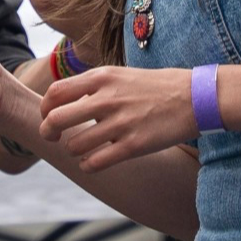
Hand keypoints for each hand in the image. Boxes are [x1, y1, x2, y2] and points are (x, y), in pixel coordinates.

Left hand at [39, 67, 196, 171]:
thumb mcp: (120, 74)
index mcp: (101, 77)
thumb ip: (92, 86)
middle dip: (49, 133)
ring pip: (74, 145)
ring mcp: (120, 123)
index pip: (55, 93)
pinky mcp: (134, 145)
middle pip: (56, 119)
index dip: (45, 109)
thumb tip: (63, 100)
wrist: (195, 97)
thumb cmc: (155, 86)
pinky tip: (94, 162)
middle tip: (54, 138)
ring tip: (82, 150)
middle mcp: (107, 98)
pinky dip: (88, 165)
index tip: (49, 117)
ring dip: (73, 151)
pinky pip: (95, 162)